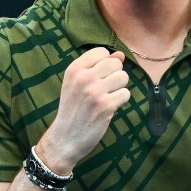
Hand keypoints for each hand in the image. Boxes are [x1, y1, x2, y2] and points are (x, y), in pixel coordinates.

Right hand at [38, 48, 129, 171]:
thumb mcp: (77, 84)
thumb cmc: (73, 109)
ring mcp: (95, 91)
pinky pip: (126, 94)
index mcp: (74, 69)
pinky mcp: (105, 106)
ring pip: (123, 77)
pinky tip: (109, 107)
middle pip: (115, 63)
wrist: (65, 138)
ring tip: (107, 97)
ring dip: (119, 88)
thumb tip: (120, 55)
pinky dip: (120, 101)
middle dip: (115, 75)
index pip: (102, 52)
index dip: (106, 63)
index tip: (98, 77)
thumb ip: (98, 66)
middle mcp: (84, 77)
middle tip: (105, 89)